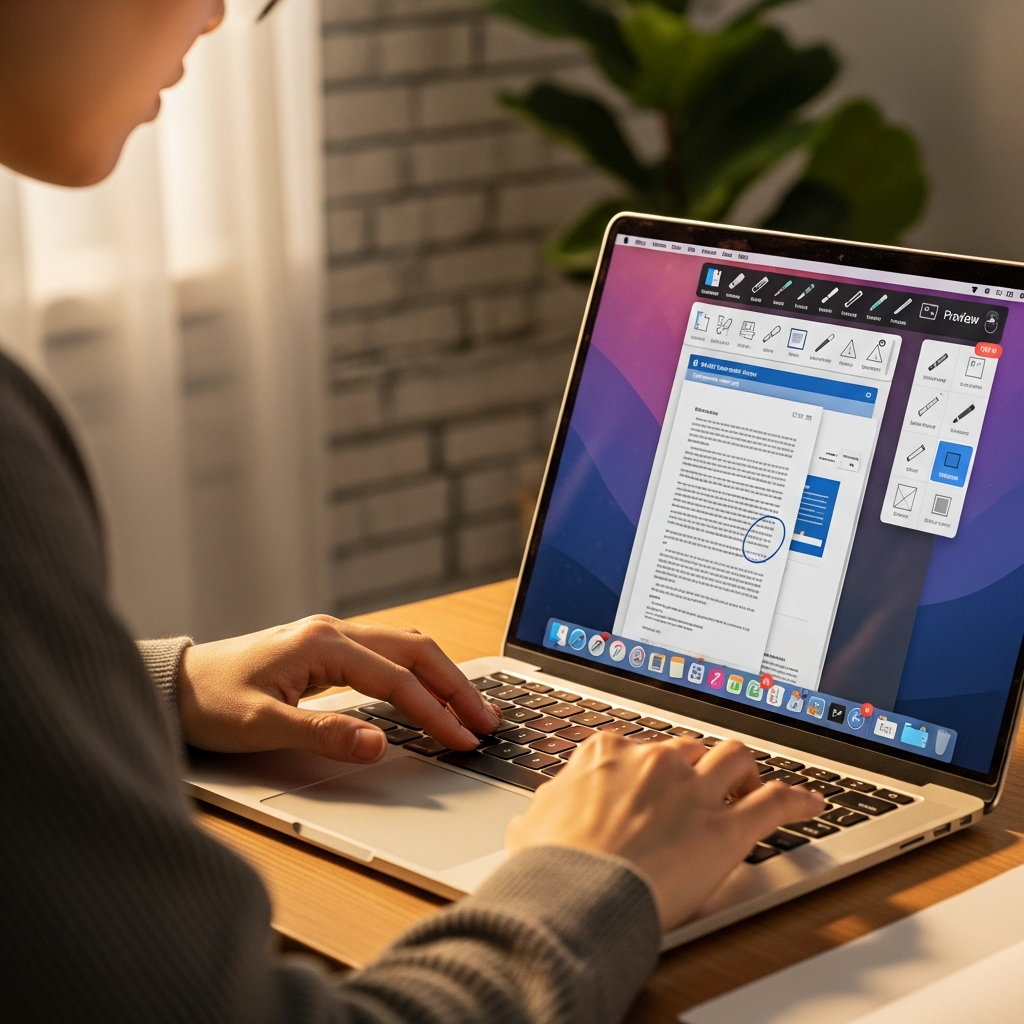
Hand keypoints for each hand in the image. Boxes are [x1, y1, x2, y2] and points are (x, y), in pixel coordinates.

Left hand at [176, 615, 502, 763]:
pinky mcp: (329, 650)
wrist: (176, 684)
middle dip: (456, 686)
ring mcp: (333, 636)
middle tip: (488, 721)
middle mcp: (335, 632)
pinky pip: (390, 653)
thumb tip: (379, 744)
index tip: (463, 740)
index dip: (434, 712)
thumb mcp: (261, 725)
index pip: (397, 679)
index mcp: (323, 644)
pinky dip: (420, 672)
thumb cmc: (211, 703)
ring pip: (407, 647)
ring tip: (472, 707)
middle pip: (415, 650)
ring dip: (443, 675)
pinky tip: (431, 691)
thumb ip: (323, 734)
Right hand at [506, 734, 823, 930]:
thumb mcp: (533, 822)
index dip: (649, 766)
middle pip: (689, 747)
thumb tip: (543, 811)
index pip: (638, 745)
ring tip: (747, 786)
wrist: (578, 893)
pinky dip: (798, 801)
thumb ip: (549, 806)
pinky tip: (810, 804)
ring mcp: (694, 790)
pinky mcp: (728, 827)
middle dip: (696, 766)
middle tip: (697, 790)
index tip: (652, 780)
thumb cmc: (553, 863)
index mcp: (609, 752)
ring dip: (744, 770)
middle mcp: (656, 761)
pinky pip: (776, 802)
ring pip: (735, 757)